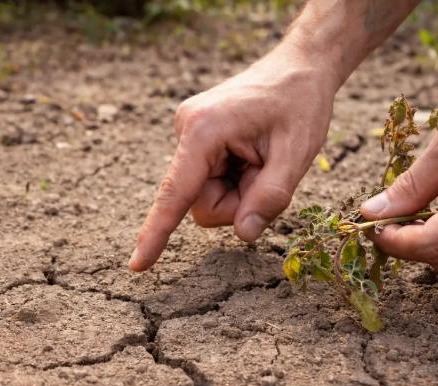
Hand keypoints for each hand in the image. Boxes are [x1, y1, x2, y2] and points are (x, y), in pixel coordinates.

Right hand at [128, 50, 339, 271]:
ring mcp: (188, 134)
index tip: (137, 266)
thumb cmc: (300, 104)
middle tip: (269, 170)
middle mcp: (186, 131)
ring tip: (262, 159)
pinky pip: (210, 182)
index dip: (156, 233)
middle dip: (237, 202)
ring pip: (206, 196)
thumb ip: (270, 198)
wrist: (299, 67)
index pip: (176, 193)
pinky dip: (235, 180)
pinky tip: (252, 155)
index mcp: (204, 131)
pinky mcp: (196, 140)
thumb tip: (243, 234)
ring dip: (239, 191)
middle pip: (201, 203)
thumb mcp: (296, 154)